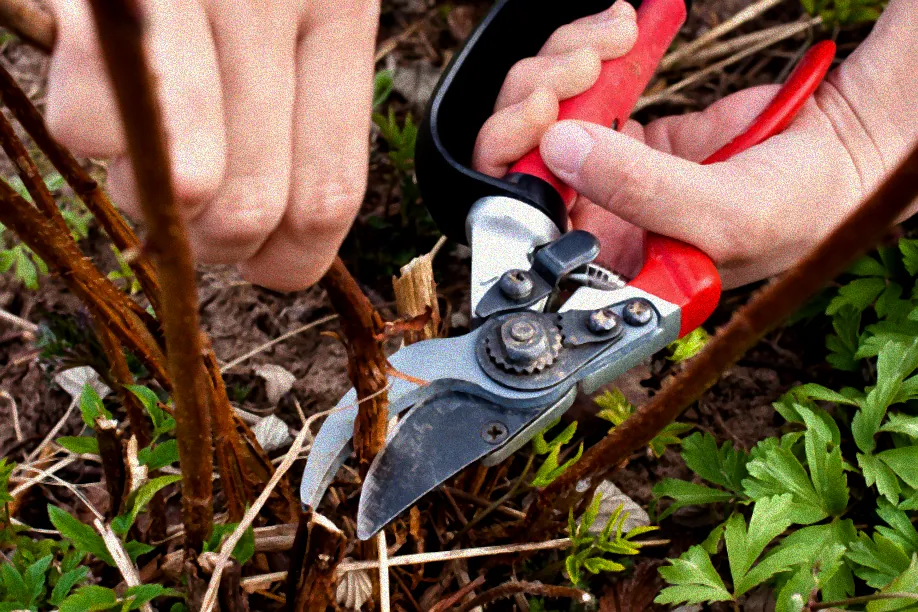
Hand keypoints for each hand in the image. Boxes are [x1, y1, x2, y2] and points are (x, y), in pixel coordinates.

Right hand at [45, 0, 380, 290]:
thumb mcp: (310, 2)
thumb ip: (308, 105)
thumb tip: (279, 236)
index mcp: (338, 12)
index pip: (327, 194)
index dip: (292, 259)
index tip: (265, 264)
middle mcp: (269, 4)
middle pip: (248, 206)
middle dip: (212, 241)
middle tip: (194, 210)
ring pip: (175, 184)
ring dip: (150, 197)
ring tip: (153, 147)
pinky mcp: (109, 0)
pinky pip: (89, 126)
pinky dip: (94, 137)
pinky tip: (111, 98)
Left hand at [474, 5, 894, 288]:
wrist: (842, 155)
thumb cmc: (795, 212)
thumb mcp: (721, 215)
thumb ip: (639, 190)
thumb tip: (560, 148)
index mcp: (607, 263)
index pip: (525, 223)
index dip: (513, 166)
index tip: (541, 115)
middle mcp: (597, 219)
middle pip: (521, 156)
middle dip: (538, 97)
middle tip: (577, 64)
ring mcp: (609, 170)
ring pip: (547, 112)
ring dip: (567, 62)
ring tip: (614, 38)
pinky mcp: (627, 129)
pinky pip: (585, 85)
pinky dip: (594, 50)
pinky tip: (623, 31)